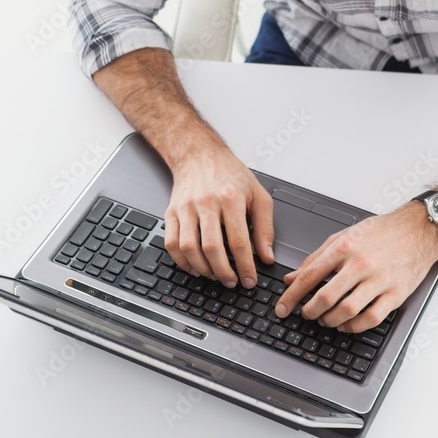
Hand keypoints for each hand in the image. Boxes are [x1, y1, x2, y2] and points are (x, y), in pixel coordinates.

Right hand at [164, 137, 274, 288]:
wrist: (199, 154)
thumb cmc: (230, 174)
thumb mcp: (258, 195)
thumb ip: (265, 227)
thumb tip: (266, 256)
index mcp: (231, 198)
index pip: (238, 241)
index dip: (245, 266)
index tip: (250, 280)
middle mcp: (207, 203)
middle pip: (212, 248)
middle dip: (223, 272)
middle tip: (232, 282)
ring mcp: (186, 208)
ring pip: (189, 248)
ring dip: (202, 269)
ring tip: (215, 275)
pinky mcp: (171, 212)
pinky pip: (171, 243)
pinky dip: (182, 261)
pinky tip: (194, 266)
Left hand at [274, 202, 437, 333]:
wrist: (419, 229)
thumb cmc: (382, 231)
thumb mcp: (345, 235)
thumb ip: (317, 257)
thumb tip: (293, 278)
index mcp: (345, 247)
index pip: (310, 276)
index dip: (292, 295)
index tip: (282, 308)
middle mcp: (361, 263)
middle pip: (326, 297)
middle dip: (309, 311)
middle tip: (305, 315)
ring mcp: (379, 280)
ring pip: (347, 311)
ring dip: (330, 321)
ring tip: (325, 320)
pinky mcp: (396, 294)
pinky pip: (371, 319)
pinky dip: (354, 327)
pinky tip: (346, 324)